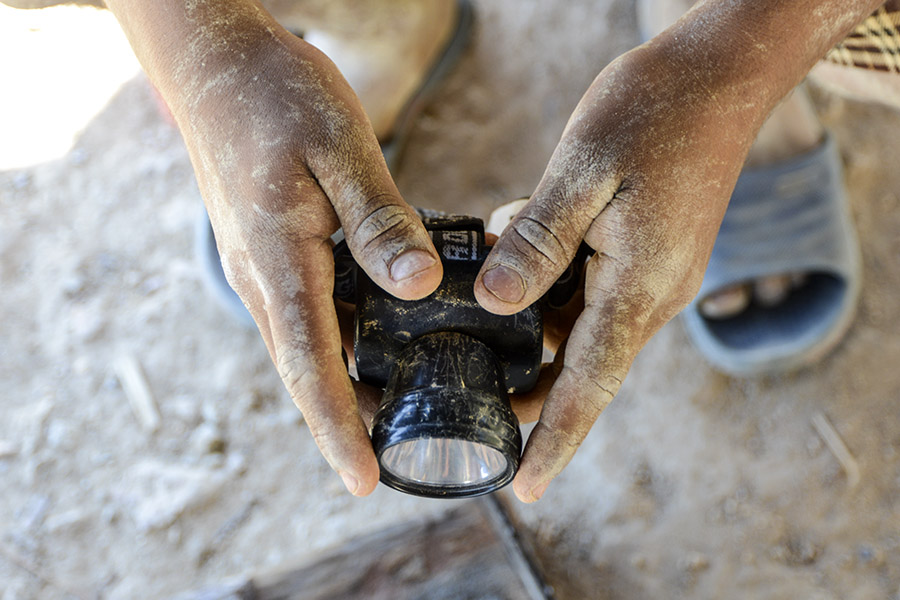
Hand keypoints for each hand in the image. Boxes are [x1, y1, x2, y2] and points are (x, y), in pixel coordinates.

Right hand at [170, 25, 441, 494]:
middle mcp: (262, 276)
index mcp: (278, 259)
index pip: (311, 363)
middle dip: (344, 421)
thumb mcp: (339, 145)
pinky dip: (336, 341)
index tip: (364, 480)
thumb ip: (378, 219)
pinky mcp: (268, 250)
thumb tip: (417, 286)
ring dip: (341, 385)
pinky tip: (376, 343)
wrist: (215, 63)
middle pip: (305, 369)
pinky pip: (303, 312)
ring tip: (394, 415)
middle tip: (392, 462)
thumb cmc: (275, 93)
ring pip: (303, 344)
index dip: (338, 427)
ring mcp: (260, 266)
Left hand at [476, 41, 769, 501]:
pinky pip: (590, 286)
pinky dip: (550, 280)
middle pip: (581, 361)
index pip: (590, 384)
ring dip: (533, 319)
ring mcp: (653, 274)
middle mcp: (652, 293)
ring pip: (581, 321)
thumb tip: (497, 303)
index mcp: (640, 285)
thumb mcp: (582, 172)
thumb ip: (538, 243)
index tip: (525, 486)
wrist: (720, 75)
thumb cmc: (654, 112)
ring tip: (478, 305)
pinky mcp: (646, 252)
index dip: (555, 439)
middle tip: (468, 386)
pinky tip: (513, 248)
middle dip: (529, 379)